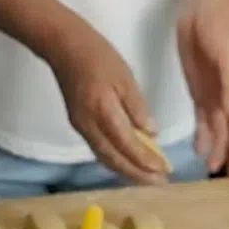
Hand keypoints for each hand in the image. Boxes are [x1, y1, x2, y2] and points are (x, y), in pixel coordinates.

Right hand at [44, 22, 167, 184]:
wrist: (63, 47)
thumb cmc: (98, 56)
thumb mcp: (125, 77)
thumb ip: (138, 107)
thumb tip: (152, 134)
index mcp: (103, 111)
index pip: (127, 145)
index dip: (146, 161)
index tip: (165, 170)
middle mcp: (89, 125)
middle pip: (114, 159)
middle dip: (137, 174)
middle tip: (159, 182)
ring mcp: (81, 127)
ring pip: (105, 158)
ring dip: (126, 171)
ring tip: (147, 178)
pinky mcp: (78, 124)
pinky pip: (98, 149)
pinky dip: (115, 160)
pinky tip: (127, 161)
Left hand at [176, 0, 228, 177]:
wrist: (202, 7)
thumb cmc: (220, 27)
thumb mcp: (227, 53)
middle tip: (228, 177)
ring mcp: (219, 94)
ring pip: (222, 128)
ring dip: (219, 148)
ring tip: (211, 169)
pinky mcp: (202, 91)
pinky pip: (204, 119)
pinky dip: (203, 135)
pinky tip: (200, 150)